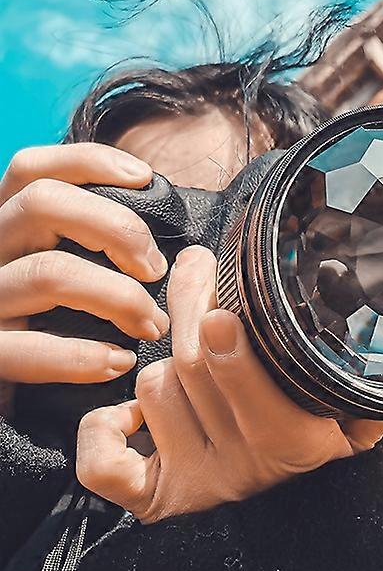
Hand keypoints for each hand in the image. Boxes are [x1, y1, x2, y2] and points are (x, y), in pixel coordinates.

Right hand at [0, 143, 169, 414]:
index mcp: (11, 230)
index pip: (32, 170)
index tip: (145, 178)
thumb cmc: (65, 332)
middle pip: (41, 203)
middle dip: (116, 227)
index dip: (89, 161)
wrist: (27, 408)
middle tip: (158, 268)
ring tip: (153, 325)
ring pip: (47, 272)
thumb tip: (179, 244)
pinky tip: (118, 362)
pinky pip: (24, 350)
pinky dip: (80, 357)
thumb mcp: (79, 278)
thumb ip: (103, 251)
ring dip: (118, 297)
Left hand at [76, 246, 382, 522]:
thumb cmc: (315, 465)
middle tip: (193, 270)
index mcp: (291, 441)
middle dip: (186, 307)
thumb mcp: (354, 435)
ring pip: (150, 392)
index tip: (209, 267)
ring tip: (192, 366)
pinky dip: (103, 433)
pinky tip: (129, 418)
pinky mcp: (154, 503)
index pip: (236, 367)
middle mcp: (239, 466)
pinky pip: (104, 466)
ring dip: (163, 371)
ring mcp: (193, 484)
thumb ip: (374, 401)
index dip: (213, 315)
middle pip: (186, 364)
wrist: (285, 546)